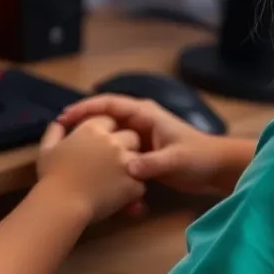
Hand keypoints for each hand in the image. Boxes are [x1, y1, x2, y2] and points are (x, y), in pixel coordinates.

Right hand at [36, 115, 143, 222]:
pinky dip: (132, 189)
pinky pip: (140, 182)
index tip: (100, 143)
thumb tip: (58, 125)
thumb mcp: (47, 149)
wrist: (62, 203)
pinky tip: (120, 197)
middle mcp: (112, 141)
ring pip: (139, 157)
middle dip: (125, 144)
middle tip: (112, 160)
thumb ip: (54, 133)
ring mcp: (125, 161)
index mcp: (92, 129)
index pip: (109, 120)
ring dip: (132, 165)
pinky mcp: (134, 183)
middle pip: (130, 135)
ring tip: (118, 178)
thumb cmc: (51, 176)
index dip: (107, 131)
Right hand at [58, 95, 252, 194]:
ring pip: (107, 136)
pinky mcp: (139, 154)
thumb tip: (128, 168)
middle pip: (103, 118)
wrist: (215, 169)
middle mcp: (138, 122)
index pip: (109, 104)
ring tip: (67, 152)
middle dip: (81, 125)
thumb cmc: (198, 157)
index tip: (65, 117)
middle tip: (58, 135)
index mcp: (145, 114)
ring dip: (90, 143)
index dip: (86, 108)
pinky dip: (103, 158)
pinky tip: (89, 169)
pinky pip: (115, 152)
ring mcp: (137, 138)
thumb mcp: (176, 160)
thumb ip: (152, 164)